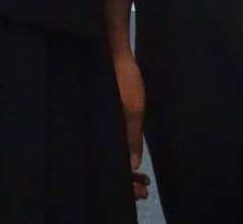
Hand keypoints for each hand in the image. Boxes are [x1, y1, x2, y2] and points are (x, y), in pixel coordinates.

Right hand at [112, 45, 150, 199]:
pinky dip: (121, 153)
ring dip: (124, 168)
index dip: (125, 183)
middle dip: (126, 180)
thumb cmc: (123, 79)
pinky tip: (131, 156)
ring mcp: (101, 121)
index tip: (141, 190)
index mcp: (102, 129)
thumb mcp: (133, 108)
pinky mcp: (104, 115)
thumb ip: (132, 137)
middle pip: (109, 163)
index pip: (111, 167)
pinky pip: (111, 142)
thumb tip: (133, 165)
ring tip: (142, 177)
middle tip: (144, 187)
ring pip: (110, 154)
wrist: (113, 51)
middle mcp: (98, 128)